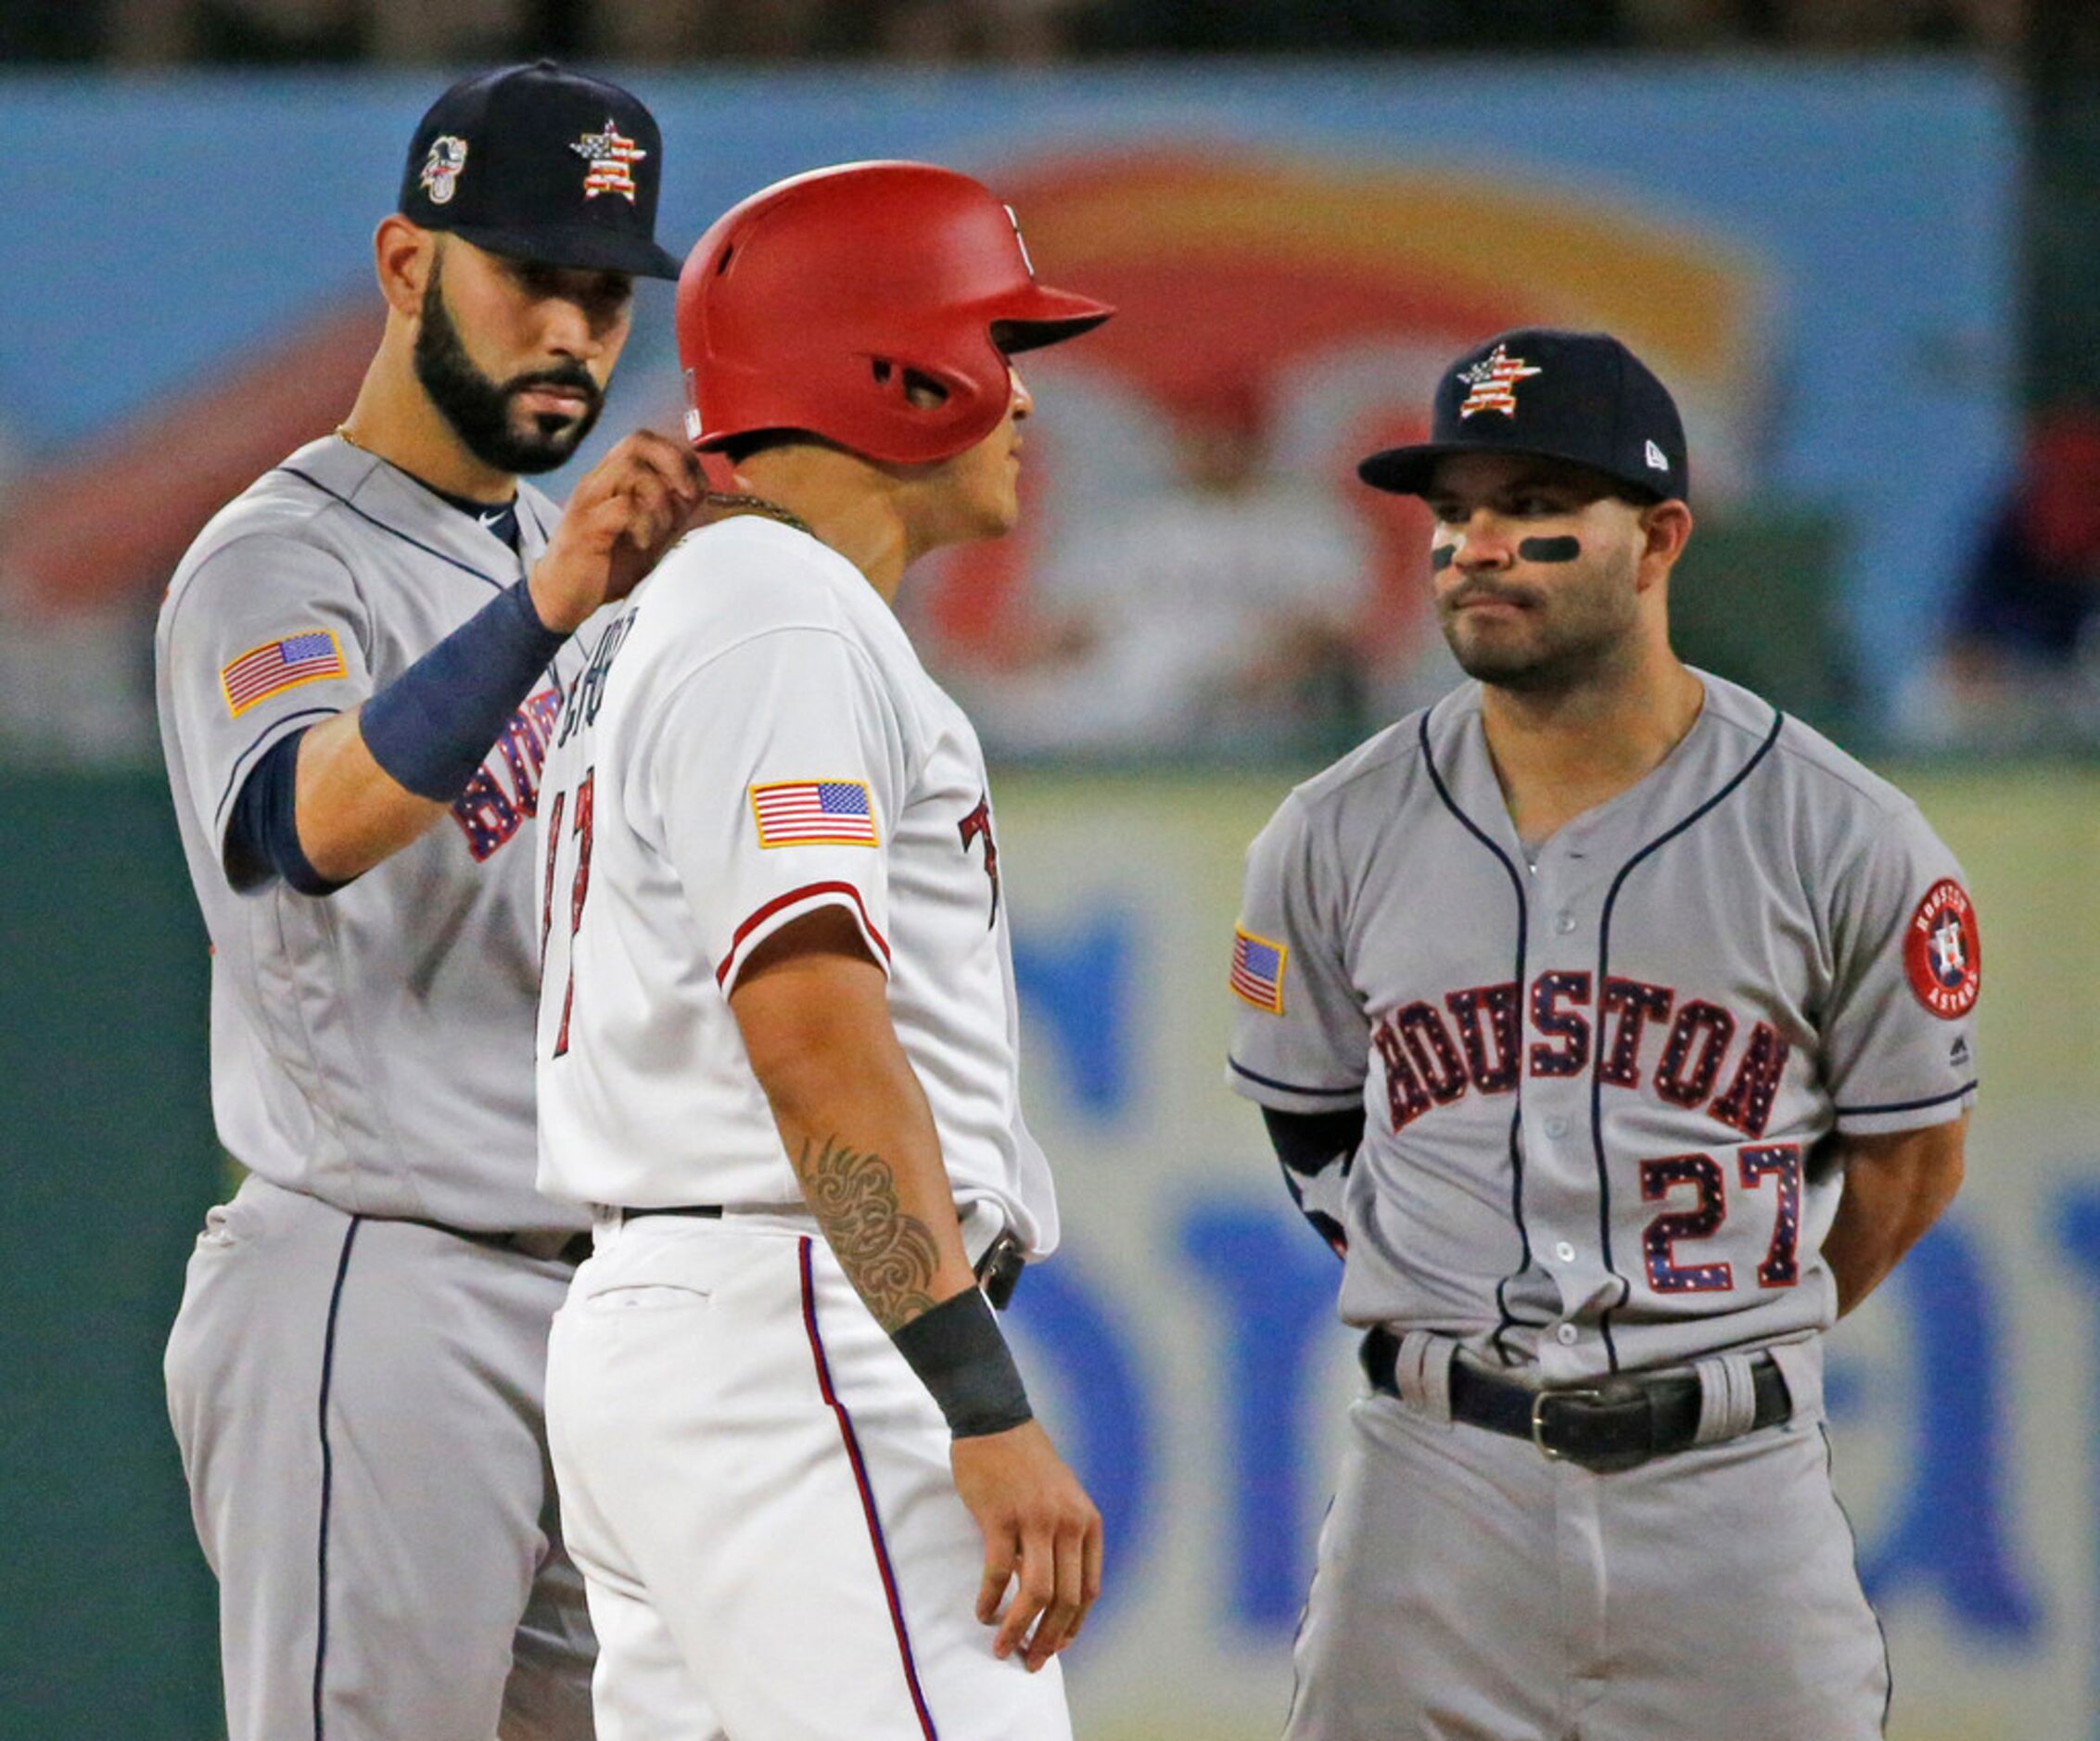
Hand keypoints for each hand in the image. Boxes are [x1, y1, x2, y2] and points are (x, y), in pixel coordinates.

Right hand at [528, 431, 705, 632]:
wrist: (561, 596)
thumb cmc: (605, 566)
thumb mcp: (647, 535)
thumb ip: (671, 513)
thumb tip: (703, 494)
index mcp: (612, 480)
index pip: (646, 442)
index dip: (680, 456)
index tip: (699, 486)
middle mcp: (598, 482)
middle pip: (637, 441)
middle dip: (674, 462)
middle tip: (689, 494)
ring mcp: (589, 501)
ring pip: (630, 469)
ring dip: (659, 496)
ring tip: (663, 526)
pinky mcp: (586, 526)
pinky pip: (622, 507)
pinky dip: (644, 524)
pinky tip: (644, 544)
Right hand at [950, 1420, 1102, 1671]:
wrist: (996, 1421)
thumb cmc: (1026, 1462)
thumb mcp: (1062, 1499)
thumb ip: (1063, 1540)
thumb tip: (1052, 1595)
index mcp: (1086, 1522)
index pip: (1089, 1591)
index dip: (1073, 1627)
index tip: (1056, 1647)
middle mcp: (1067, 1523)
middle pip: (1065, 1600)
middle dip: (1048, 1639)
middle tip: (1030, 1660)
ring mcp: (1035, 1520)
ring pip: (1036, 1594)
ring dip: (1019, 1629)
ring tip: (1002, 1647)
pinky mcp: (1000, 1517)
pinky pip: (998, 1572)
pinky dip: (990, 1600)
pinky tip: (982, 1612)